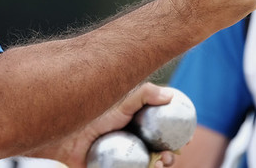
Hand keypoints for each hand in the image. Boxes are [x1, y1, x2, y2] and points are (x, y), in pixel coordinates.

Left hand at [38, 83, 177, 167]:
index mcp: (138, 125)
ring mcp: (124, 158)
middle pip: (159, 151)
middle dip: (172, 156)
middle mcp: (133, 141)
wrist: (68, 134)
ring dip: (161, 167)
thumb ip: (146, 94)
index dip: (178, 136)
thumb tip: (170, 97)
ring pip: (148, 165)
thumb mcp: (123, 100)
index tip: (186, 140)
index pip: (163, 130)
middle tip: (170, 156)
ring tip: (160, 164)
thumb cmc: (94, 113)